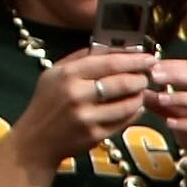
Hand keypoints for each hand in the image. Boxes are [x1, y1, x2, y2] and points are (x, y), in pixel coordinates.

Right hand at [13, 44, 162, 178]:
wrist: (37, 138)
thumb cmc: (47, 101)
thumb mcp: (55, 73)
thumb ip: (81, 59)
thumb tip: (112, 48)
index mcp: (66, 74)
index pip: (108, 63)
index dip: (133, 59)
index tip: (149, 58)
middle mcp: (77, 94)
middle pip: (121, 83)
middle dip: (140, 78)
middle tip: (147, 77)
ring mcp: (87, 117)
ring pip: (126, 104)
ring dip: (139, 96)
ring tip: (141, 92)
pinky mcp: (95, 135)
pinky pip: (123, 121)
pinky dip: (134, 113)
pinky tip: (135, 107)